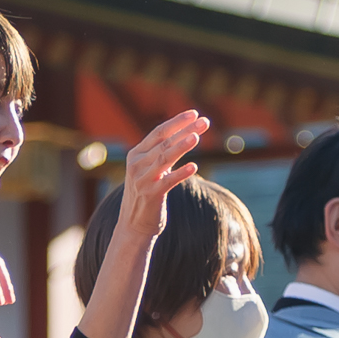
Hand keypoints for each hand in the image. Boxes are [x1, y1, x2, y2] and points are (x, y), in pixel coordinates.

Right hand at [115, 111, 209, 240]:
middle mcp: (136, 165)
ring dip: (181, 146)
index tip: (195, 113)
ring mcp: (142, 180)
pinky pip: (168, 181)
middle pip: (164, 142)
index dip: (177, 122)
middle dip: (185, 130)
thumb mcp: (150, 170)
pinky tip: (194, 166)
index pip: (158, 132)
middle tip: (204, 121)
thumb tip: (186, 134)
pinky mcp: (151, 195)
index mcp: (136, 155)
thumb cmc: (147, 193)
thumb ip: (162, 153)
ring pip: (164, 158)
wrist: (134, 224)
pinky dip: (181, 173)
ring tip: (196, 136)